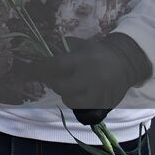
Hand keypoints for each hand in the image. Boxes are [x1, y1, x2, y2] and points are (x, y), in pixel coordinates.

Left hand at [29, 33, 151, 125]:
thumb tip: (39, 51)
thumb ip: (61, 48)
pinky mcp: (104, 104)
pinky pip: (83, 109)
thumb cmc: (98, 52)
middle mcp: (90, 78)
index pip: (55, 66)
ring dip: (65, 93)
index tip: (27, 71)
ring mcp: (98, 94)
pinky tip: (80, 93)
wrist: (126, 63)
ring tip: (70, 85)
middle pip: (60, 86)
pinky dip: (77, 102)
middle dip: (52, 81)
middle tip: (53, 76)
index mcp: (82, 60)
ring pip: (70, 101)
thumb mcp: (80, 45)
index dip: (38, 69)